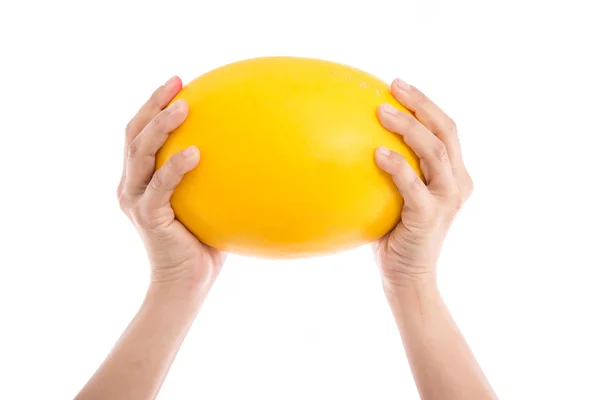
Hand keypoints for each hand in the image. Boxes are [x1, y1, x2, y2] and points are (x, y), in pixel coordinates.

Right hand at [117, 76, 225, 293]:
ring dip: (160, 127)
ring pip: (141, 154)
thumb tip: (246, 148)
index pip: (140, 134)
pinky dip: (175, 167)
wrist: (186, 283)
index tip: (177, 82)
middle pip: (134, 135)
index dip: (153, 105)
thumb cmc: (202, 242)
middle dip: (153, 105)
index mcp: (141, 180)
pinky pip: (161, 186)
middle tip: (176, 83)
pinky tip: (196, 152)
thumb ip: (211, 176)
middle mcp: (131, 186)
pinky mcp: (148, 217)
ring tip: (183, 107)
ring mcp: (136, 200)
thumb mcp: (206, 202)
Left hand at [373, 78, 473, 290]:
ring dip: (409, 128)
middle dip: (421, 105)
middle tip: (393, 86)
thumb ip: (394, 172)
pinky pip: (413, 185)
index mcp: (455, 176)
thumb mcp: (398, 197)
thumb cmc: (396, 236)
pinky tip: (377, 152)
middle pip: (446, 132)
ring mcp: (447, 200)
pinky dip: (397, 166)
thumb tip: (357, 140)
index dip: (426, 104)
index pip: (446, 130)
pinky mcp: (430, 216)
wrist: (407, 277)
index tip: (398, 85)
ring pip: (435, 152)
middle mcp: (457, 184)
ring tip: (382, 111)